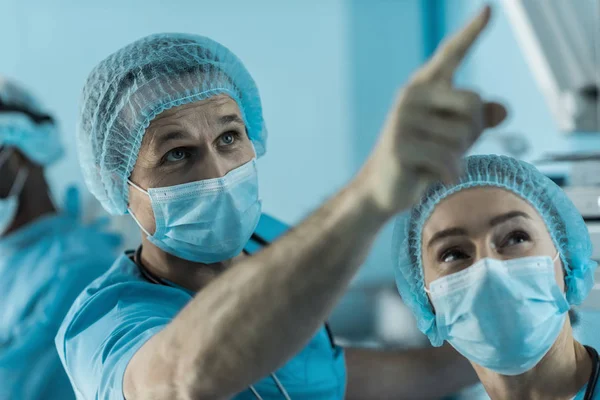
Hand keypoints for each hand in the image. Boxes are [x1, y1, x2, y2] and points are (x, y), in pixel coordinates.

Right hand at [362, 5, 506, 216]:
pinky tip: (434, 179)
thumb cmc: (421, 159)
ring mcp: (403, 119)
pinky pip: (447, 159)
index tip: (488, 9)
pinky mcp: (400, 145)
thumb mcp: (454, 137)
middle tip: (451, 150)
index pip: (451, 54)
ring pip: (462, 135)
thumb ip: (478, 119)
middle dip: (472, 132)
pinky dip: (449, 175)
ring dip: (458, 158)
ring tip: (434, 164)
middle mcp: (412, 95)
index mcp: (424, 86)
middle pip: (473, 103)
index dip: (471, 33)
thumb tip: (502, 110)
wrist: (381, 189)